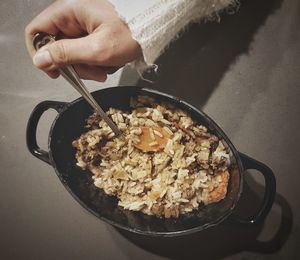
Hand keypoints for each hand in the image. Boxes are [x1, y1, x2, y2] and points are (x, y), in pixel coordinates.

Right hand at [25, 0, 141, 80]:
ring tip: (104, 70)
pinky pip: (84, 51)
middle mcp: (72, 16)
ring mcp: (82, 25)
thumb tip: (40, 60)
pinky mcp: (92, 32)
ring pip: (72, 52)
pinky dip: (94, 61)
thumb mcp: (97, 49)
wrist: (153, 29)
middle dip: (74, 65)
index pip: (36, 30)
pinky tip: (108, 64)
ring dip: (87, 66)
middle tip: (93, 74)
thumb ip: (66, 54)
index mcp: (68, 11)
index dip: (40, 54)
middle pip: (56, 46)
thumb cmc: (131, 34)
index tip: (55, 72)